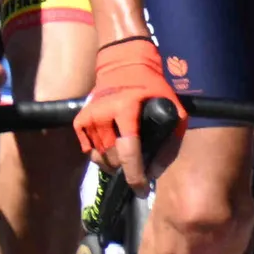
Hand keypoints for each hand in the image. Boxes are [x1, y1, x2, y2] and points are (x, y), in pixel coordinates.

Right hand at [75, 35, 178, 181]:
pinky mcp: (79, 120)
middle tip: (137, 167)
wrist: (124, 64)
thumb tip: (154, 173)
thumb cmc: (152, 88)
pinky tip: (111, 147)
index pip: (128, 150)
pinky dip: (100, 155)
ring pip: (98, 157)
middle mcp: (102, 113)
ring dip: (113, 163)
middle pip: (112, 158)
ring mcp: (88, 117)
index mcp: (126, 108)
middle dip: (125, 169)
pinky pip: (88, 150)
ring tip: (125, 156)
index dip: (135, 175)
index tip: (141, 189)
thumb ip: (169, 144)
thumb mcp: (174, 111)